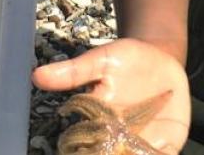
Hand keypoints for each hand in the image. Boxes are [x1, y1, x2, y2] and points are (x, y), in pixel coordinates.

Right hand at [32, 38, 191, 152]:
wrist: (162, 59)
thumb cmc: (127, 59)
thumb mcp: (101, 60)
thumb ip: (74, 72)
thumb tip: (36, 76)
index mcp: (97, 123)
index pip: (83, 146)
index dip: (82, 149)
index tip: (94, 139)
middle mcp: (118, 138)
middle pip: (107, 154)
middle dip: (110, 152)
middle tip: (114, 147)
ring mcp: (143, 142)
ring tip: (134, 152)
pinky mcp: (167, 143)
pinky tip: (163, 151)